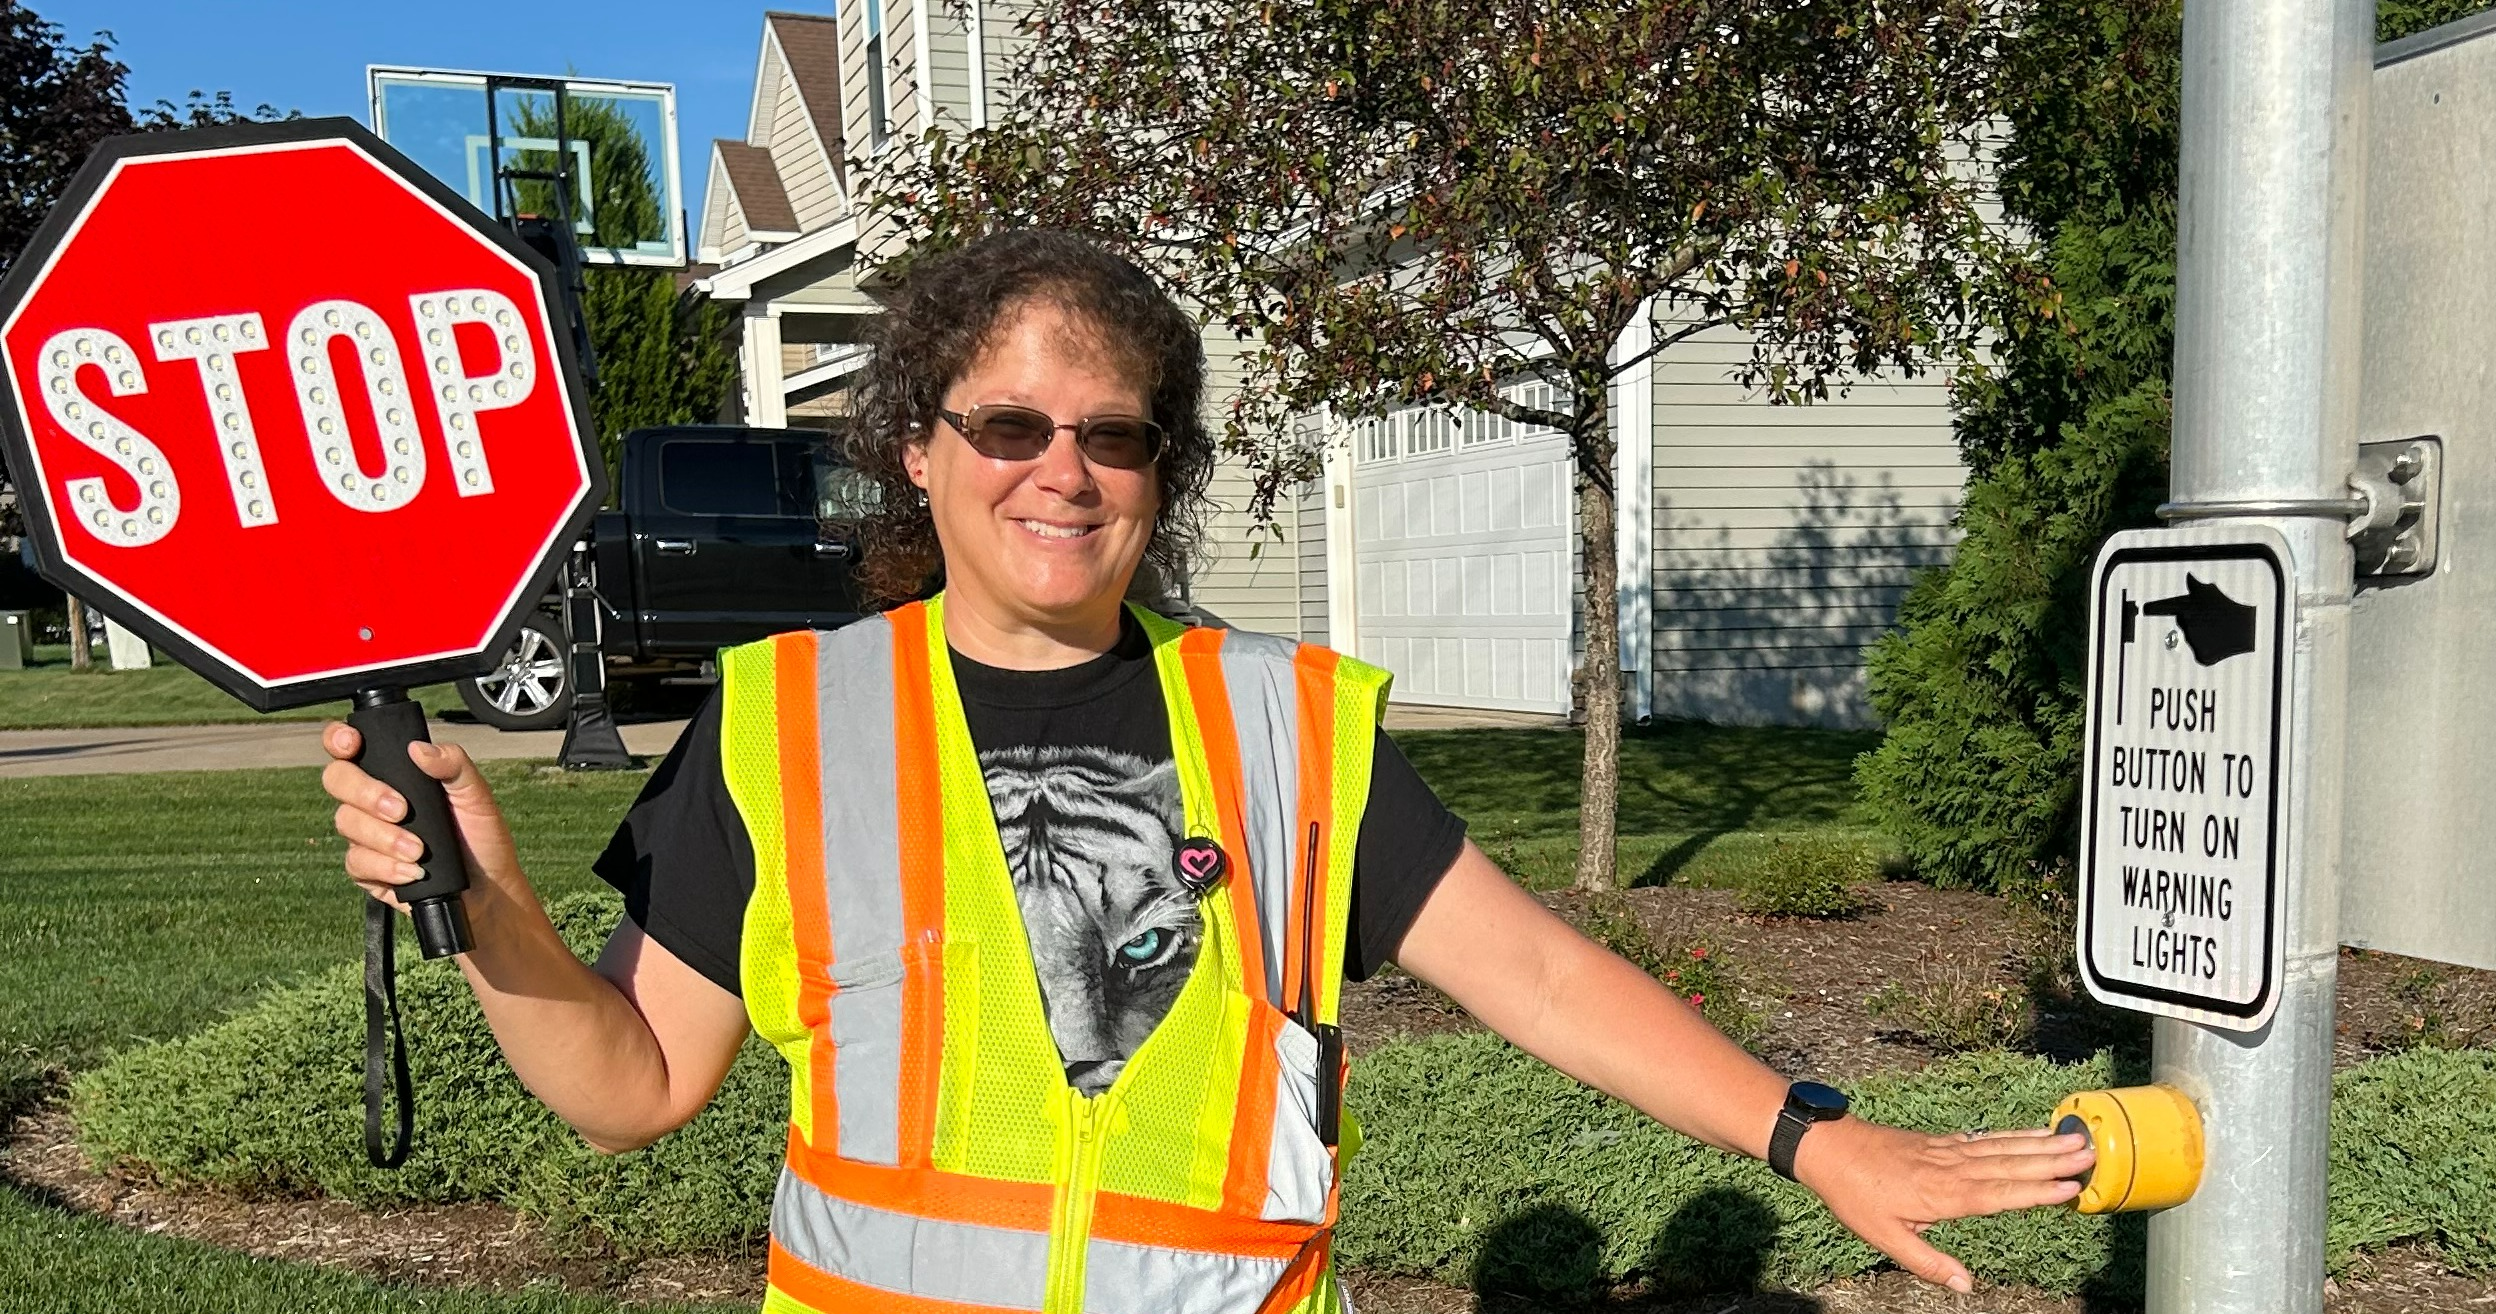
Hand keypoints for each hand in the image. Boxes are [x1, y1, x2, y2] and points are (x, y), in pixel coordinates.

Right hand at [320, 722, 524, 914]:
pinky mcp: (367, 868)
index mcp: (397, 774)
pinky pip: (356, 861)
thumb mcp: (477, 796)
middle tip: (401, 810)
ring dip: (384, 837)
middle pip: (338, 780)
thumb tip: (420, 749)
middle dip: (366, 793)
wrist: (487, 889)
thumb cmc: (481, 838)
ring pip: (346, 822)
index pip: (352, 747)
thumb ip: (454, 764)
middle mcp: (374, 800)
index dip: (340, 740)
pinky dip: (386, 866)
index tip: (352, 744)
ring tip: (419, 850)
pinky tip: (411, 872)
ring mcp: (367, 834)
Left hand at [1793, 1117, 2094, 1292]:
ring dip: (2040, 1144)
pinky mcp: (1941, 1143)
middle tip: (2091, 1152)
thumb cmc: (1855, 1195)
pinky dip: (2013, 1135)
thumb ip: (1928, 1262)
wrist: (1829, 1148)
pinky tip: (2033, 1134)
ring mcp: (1948, 1152)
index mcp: (1944, 1195)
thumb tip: (1966, 1286)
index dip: (2036, 1191)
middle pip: (2010, 1164)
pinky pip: (1985, 1139)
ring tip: (2074, 1138)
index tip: (2071, 1186)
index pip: (2000, 1194)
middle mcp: (1953, 1169)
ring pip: (2002, 1147)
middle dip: (2052, 1160)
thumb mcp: (1885, 1237)